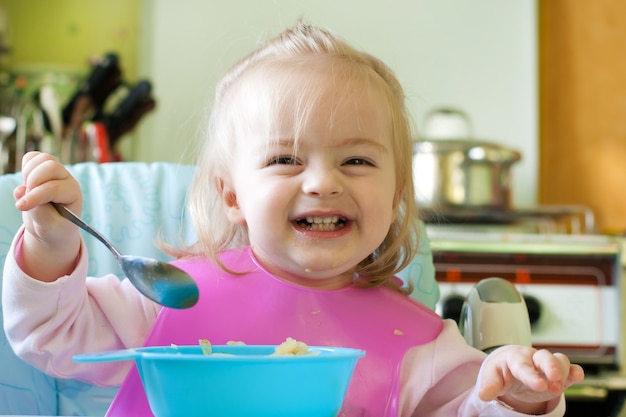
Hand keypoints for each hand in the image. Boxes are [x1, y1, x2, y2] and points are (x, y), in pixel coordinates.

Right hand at [13, 151, 82, 280]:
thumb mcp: (48, 227)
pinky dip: (25, 166)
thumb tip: (21, 191)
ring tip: (28, 190)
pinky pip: (32, 157)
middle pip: (50, 166)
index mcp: (73, 194)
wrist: (53, 228)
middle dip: (33, 181)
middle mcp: (67, 180)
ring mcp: (56, 172)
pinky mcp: (43, 168)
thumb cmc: (55, 228)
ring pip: (42, 158)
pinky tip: (26, 182)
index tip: (20, 207)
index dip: (35, 196)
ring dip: (28, 173)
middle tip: (27, 197)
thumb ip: (38, 211)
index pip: (54, 188)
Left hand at [477, 345, 584, 413]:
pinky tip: (577, 376)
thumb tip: (483, 395)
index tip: (539, 385)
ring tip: (559, 387)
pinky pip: (570, 368)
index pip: (523, 366)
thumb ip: (489, 385)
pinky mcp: (558, 373)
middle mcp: (533, 358)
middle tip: (554, 380)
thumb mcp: (492, 377)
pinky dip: (575, 372)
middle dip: (551, 367)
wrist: (509, 366)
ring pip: (560, 361)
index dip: (531, 375)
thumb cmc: (501, 371)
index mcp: (515, 358)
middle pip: (545, 357)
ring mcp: (546, 364)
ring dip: (563, 372)